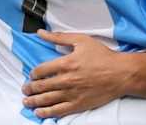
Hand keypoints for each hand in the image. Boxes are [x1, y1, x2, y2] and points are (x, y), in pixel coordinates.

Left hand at [21, 30, 138, 119]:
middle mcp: (66, 80)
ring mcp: (71, 94)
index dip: (33, 73)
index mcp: (66, 63)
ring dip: (33, 101)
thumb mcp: (81, 40)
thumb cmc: (102, 56)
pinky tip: (39, 112)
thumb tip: (41, 33)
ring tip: (26, 101)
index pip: (41, 70)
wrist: (120, 73)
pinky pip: (57, 111)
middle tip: (25, 89)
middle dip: (30, 88)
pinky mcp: (78, 105)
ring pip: (46, 100)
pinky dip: (46, 112)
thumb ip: (59, 37)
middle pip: (41, 86)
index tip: (32, 75)